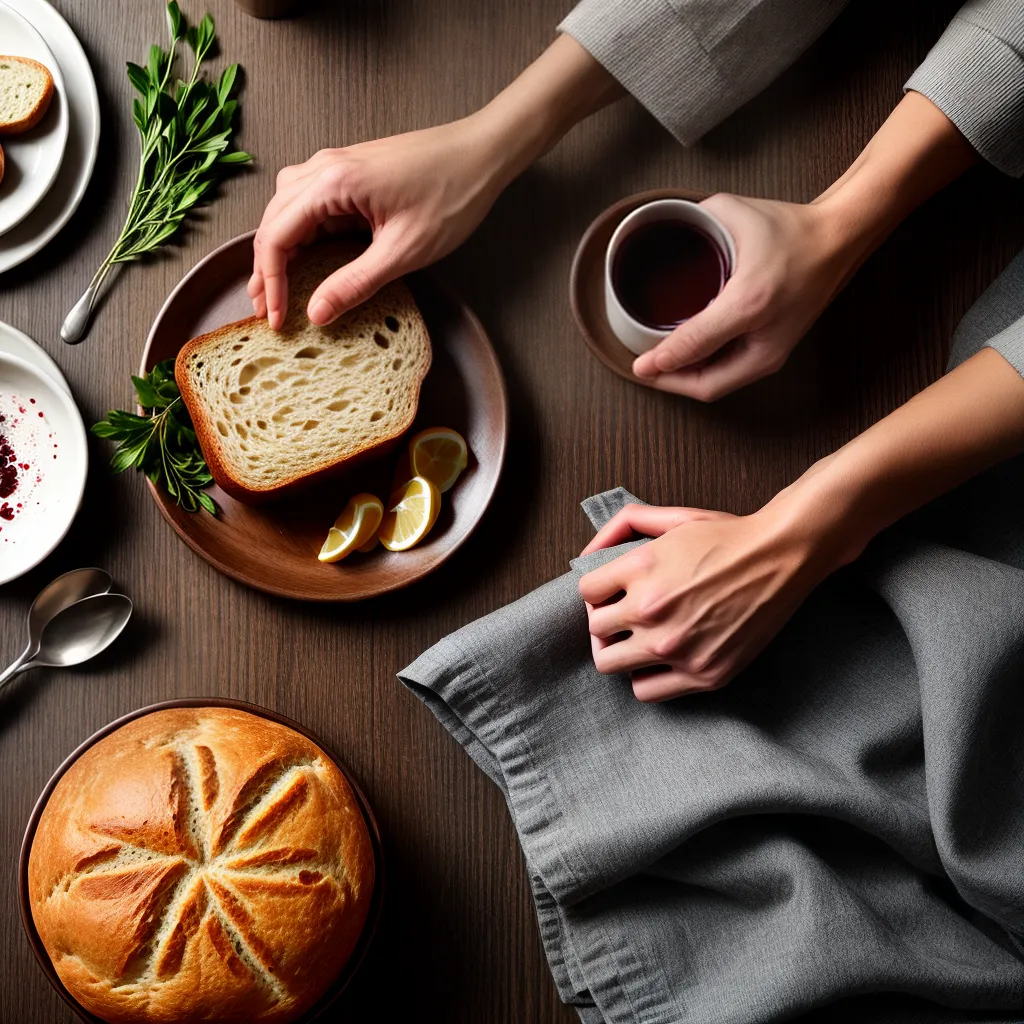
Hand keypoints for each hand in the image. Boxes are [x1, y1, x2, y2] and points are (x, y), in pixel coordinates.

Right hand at [249, 35, 619, 329]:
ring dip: (279, 251)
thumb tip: (317, 313)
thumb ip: (355, 284)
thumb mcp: (403, 252)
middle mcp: (324, 168)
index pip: (276, 237)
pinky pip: (311, 205)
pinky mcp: (350, 174)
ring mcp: (335, 167)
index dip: (270, 282)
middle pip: (273, 222)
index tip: (275, 318)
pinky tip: (305, 260)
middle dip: (265, 270)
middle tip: (265, 311)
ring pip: (287, 211)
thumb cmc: (451, 196)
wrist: (482, 153)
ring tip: (276, 291)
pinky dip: (301, 236)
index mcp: (331, 183)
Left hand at [578, 499, 842, 701]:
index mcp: (641, 568)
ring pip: (610, 664)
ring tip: (636, 639)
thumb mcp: (675, 517)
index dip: (598, 590)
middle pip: (596, 629)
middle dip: (606, 619)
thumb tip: (590, 552)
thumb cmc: (728, 536)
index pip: (586, 592)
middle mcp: (651, 610)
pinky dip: (645, 676)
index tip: (612, 591)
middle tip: (624, 615)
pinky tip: (659, 660)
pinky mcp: (702, 674)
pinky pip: (645, 690)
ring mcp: (675, 647)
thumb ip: (626, 524)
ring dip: (618, 650)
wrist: (782, 558)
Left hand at [631, 194, 854, 400]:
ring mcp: (774, 354)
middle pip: (707, 386)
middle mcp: (765, 342)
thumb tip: (659, 234)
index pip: (695, 348)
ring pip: (720, 385)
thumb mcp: (735, 216)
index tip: (638, 364)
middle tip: (643, 370)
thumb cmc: (791, 228)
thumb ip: (695, 222)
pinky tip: (686, 361)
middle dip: (670, 383)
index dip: (662, 362)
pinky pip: (732, 375)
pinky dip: (705, 373)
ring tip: (658, 367)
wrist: (840, 239)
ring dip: (686, 382)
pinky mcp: (775, 354)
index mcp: (750, 306)